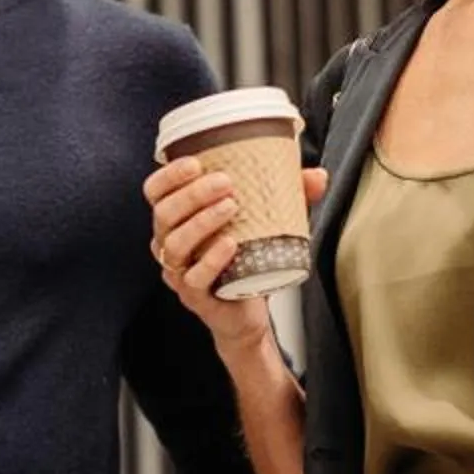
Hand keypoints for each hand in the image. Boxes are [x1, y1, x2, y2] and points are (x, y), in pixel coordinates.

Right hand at [143, 157, 328, 351]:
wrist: (247, 311)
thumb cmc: (245, 262)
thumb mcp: (266, 222)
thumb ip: (289, 197)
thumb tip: (317, 176)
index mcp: (178, 220)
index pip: (156, 192)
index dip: (169, 175)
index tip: (196, 162)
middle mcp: (171, 244)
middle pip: (164, 214)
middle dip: (192, 194)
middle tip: (225, 182)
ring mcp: (180, 272)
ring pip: (174, 244)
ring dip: (201, 221)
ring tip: (231, 207)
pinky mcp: (195, 297)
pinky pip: (193, 278)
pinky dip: (211, 260)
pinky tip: (230, 244)